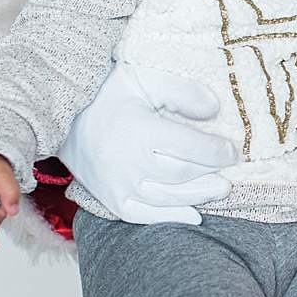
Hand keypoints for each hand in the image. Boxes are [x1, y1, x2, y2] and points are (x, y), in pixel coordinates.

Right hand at [58, 61, 236, 225]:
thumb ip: (181, 91)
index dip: (215, 151)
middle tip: (231, 172)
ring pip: (167, 197)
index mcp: (139, 131)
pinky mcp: (110, 199)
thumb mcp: (144, 79)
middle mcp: (127, 162)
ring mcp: (117, 184)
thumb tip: (213, 109)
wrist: (64, 118)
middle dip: (210, 174)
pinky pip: (143, 215)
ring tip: (220, 190)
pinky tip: (193, 216)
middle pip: (180, 174)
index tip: (233, 151)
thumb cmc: (111, 95)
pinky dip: (169, 217)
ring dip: (198, 196)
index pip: (188, 146)